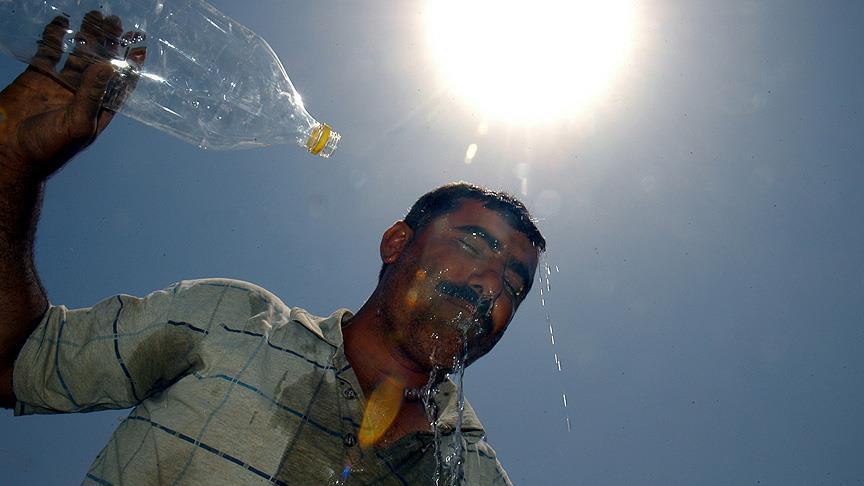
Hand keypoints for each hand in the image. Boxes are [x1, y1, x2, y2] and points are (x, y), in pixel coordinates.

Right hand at [0, 12, 144, 182]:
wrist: (10, 153)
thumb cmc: (48, 148)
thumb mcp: (77, 123)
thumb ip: (92, 95)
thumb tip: (109, 66)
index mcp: (98, 110)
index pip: (120, 84)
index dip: (131, 67)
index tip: (140, 46)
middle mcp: (82, 96)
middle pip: (100, 64)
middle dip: (109, 44)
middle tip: (116, 21)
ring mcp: (59, 85)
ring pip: (77, 55)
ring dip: (87, 37)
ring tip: (96, 16)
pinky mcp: (37, 77)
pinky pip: (49, 52)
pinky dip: (55, 37)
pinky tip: (62, 21)